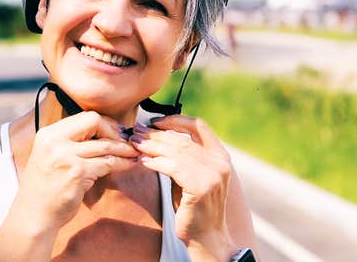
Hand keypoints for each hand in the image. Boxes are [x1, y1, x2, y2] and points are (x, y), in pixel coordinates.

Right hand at [16, 111, 139, 230]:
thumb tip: (102, 132)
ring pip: (105, 144)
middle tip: (126, 141)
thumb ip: (69, 142)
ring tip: (135, 152)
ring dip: (124, 149)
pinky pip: (108, 163)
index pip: (83, 117)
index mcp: (48, 134)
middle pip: (94, 121)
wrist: (34, 214)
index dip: (103, 124)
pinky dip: (122, 163)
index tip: (113, 133)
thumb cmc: (45, 188)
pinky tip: (130, 164)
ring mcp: (67, 156)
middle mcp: (55, 141)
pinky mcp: (78, 173)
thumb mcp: (50, 156)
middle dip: (114, 131)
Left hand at [130, 115, 235, 258]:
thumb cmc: (194, 206)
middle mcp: (220, 162)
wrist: (206, 236)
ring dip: (151, 146)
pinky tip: (143, 161)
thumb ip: (182, 157)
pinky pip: (173, 167)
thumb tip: (156, 137)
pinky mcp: (200, 187)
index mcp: (220, 156)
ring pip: (175, 152)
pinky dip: (156, 162)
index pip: (199, 126)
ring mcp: (212, 174)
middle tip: (136, 133)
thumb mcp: (191, 176)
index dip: (175, 120)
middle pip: (182, 140)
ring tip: (135, 144)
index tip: (154, 122)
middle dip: (156, 135)